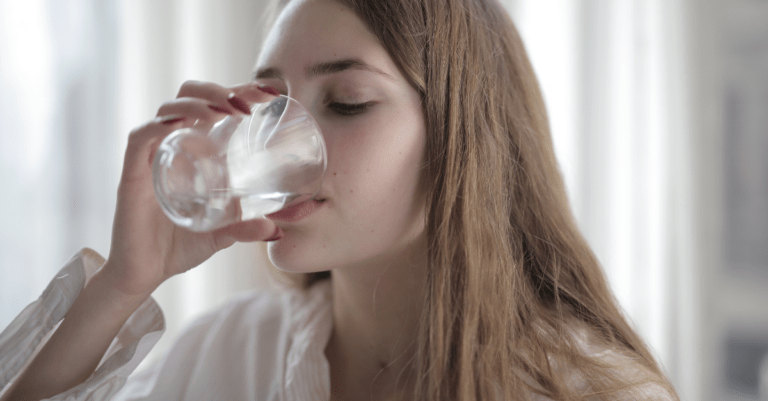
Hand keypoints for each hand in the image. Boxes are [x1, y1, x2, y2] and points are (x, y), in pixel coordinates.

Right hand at [103, 81, 279, 297]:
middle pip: (189, 95)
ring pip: (168, 109)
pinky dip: (160, 125)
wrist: (144, 274)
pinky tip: (182, 123)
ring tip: (225, 112)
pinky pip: (141, 138)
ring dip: (198, 103)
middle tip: (247, 105)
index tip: (270, 93)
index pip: (215, 105)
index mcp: (195, 150)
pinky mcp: (132, 174)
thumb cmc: (179, 246)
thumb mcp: (222, 235)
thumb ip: (247, 228)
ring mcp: (152, 157)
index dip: (240, 91)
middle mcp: (173, 145)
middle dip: (219, 90)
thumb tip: (277, 230)